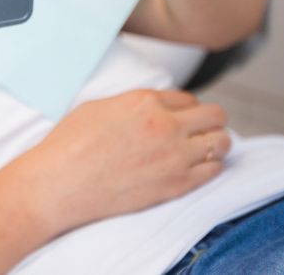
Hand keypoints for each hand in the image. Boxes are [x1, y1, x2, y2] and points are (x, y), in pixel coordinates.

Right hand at [17, 89, 230, 237]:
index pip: (188, 99)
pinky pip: (214, 170)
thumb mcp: (99, 107)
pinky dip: (211, 167)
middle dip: (210, 121)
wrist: (61, 183)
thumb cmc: (70, 145)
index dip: (186, 108)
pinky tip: (197, 167)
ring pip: (222, 142)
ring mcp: (175, 156)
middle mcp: (166, 125)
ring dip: (216, 143)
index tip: (181, 118)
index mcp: (145, 102)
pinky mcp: (176, 185)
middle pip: (215, 115)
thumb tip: (150, 108)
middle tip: (201, 131)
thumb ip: (133, 104)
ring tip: (203, 149)